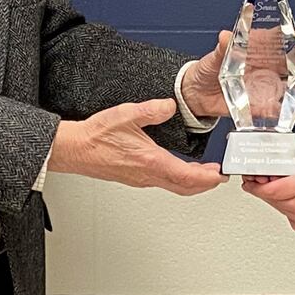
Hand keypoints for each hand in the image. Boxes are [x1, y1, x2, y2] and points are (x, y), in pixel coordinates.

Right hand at [49, 99, 224, 195]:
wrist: (74, 149)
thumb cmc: (96, 136)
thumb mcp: (127, 114)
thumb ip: (152, 110)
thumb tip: (171, 106)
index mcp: (150, 161)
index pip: (187, 176)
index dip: (208, 177)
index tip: (221, 175)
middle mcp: (147, 175)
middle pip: (184, 188)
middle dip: (206, 184)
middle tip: (219, 177)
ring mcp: (141, 179)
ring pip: (174, 187)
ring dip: (192, 183)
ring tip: (204, 174)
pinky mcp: (134, 178)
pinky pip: (163, 183)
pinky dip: (178, 179)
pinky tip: (178, 169)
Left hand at [179, 27, 294, 122]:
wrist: (196, 94)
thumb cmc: (207, 70)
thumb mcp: (214, 56)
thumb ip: (222, 48)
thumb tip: (225, 36)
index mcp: (255, 50)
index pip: (277, 39)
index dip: (291, 35)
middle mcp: (264, 67)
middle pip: (290, 63)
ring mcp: (264, 86)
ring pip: (289, 85)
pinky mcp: (259, 104)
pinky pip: (276, 107)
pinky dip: (285, 110)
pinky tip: (294, 110)